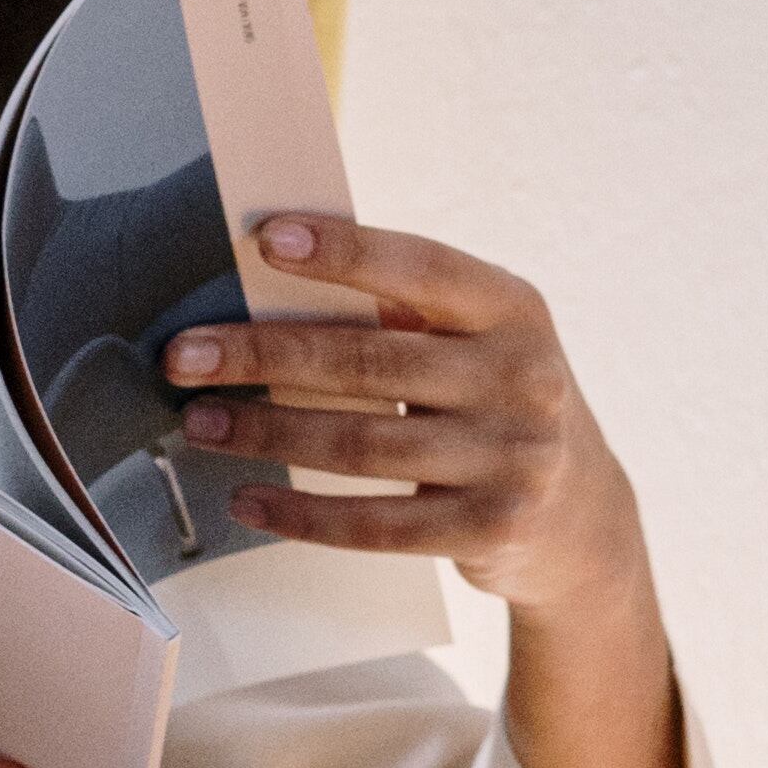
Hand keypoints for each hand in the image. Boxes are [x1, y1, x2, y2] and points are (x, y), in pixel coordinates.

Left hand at [159, 215, 645, 616]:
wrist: (584, 518)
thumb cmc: (496, 400)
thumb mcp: (481, 339)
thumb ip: (404, 308)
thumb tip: (271, 266)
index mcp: (512, 309)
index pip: (419, 267)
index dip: (342, 252)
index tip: (262, 238)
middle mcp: (520, 378)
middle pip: (365, 360)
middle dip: (261, 355)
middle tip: (183, 355)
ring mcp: (511, 458)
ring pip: (359, 444)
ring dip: (263, 434)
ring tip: (198, 423)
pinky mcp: (488, 529)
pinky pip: (374, 524)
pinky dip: (300, 513)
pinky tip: (246, 500)